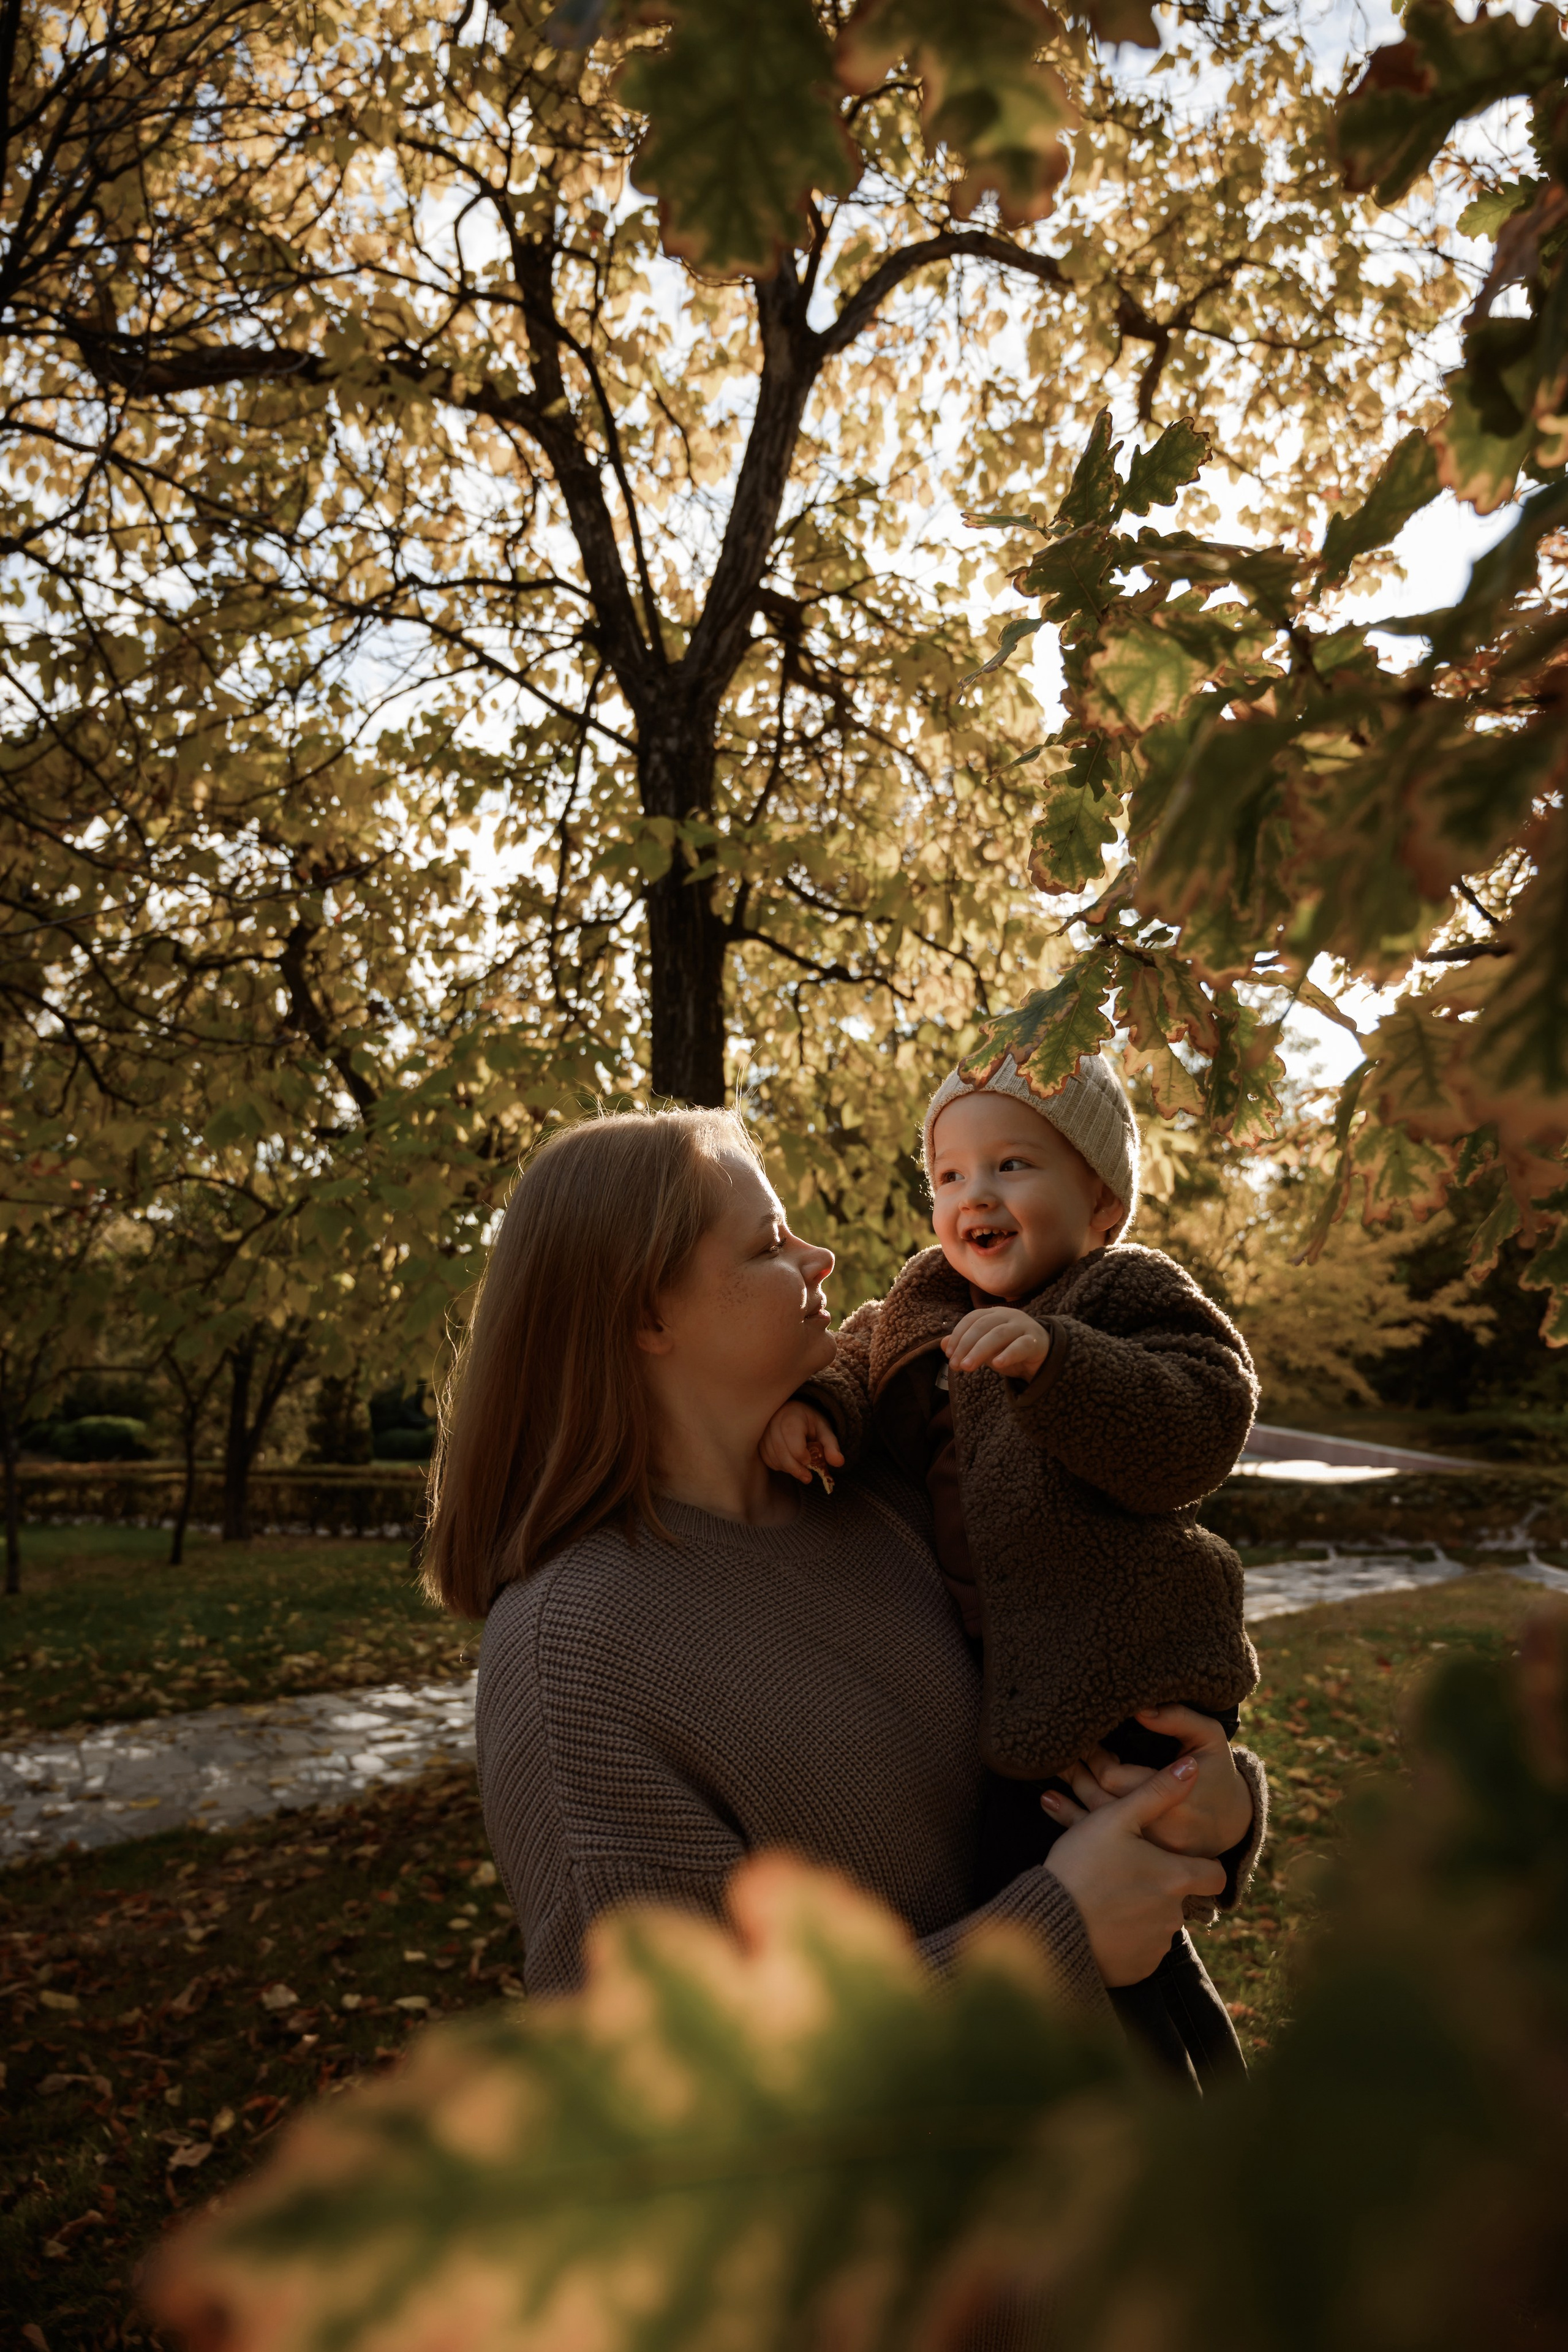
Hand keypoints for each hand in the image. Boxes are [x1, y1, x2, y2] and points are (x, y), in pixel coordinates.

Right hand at [759, 1401, 844, 1486]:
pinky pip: (767, 1459)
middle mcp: (773, 1421)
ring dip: (788, 1468)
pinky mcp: (759, 1441)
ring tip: (800, 1466)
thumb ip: (831, 1446)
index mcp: (791, 1415)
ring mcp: (763, 1432)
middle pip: (781, 1450)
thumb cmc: (810, 1422)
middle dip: (795, 1468)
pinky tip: (789, 1462)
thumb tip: (839, 1462)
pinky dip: (779, 1466)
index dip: (801, 1454)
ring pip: (773, 1457)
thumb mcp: (824, 1430)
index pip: (791, 1436)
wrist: (794, 1413)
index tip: (810, 1461)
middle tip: (808, 1478)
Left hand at [941, 1306, 1049, 1379]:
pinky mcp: (1036, 1341)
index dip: (958, 1335)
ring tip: (967, 1367)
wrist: (1043, 1356)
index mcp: (994, 1314)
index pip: (972, 1319)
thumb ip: (965, 1344)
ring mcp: (1023, 1326)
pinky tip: (997, 1364)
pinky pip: (1022, 1345)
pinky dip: (1008, 1354)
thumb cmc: (1010, 1349)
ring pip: (999, 1334)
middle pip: (983, 1326)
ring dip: (980, 1351)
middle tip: (955, 1366)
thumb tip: (942, 1344)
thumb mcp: (985, 1348)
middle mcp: (1008, 1315)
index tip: (949, 1355)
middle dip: (966, 1345)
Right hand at [1042, 1757, 1226, 1985]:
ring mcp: (1156, 1945)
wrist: (1049, 1924)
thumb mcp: (1115, 1818)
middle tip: (1124, 1873)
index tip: (1174, 1858)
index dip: (1201, 1865)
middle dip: (1161, 1886)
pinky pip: (1142, 1949)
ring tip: (1106, 1896)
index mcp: (1176, 1878)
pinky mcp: (1138, 1968)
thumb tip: (1193, 1767)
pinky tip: (1102, 1921)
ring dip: (1142, 1911)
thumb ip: (1157, 1792)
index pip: (1215, 1875)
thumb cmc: (1081, 1865)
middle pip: (1182, 1897)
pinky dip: (1128, 1937)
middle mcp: (1175, 1916)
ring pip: (1160, 1923)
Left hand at [1046, 1706, 1253, 1859]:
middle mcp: (1158, 1830)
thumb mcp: (1209, 1738)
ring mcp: (1148, 1850)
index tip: (1085, 1739)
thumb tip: (1141, 1709)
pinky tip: (1051, 1803)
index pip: (1117, 1778)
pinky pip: (1101, 1841)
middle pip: (1100, 1802)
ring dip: (1070, 1797)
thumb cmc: (1217, 1772)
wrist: (1232, 1823)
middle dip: (1078, 1774)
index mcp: (1175, 1800)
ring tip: (1051, 1775)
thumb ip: (1179, 1719)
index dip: (1094, 1757)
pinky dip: (1073, 1820)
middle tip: (1060, 1753)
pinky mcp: (1141, 1859)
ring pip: (1096, 1824)